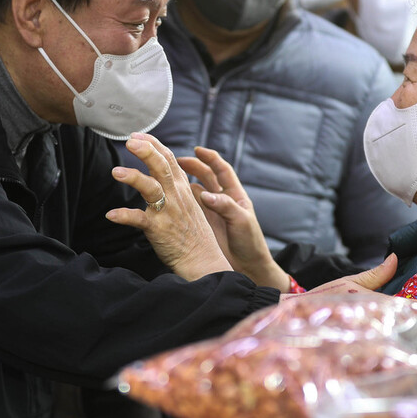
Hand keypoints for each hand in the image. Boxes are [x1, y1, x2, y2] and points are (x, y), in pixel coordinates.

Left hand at [106, 133, 231, 280]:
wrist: (203, 260)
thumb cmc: (193, 233)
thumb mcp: (189, 203)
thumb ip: (174, 186)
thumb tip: (160, 171)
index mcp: (182, 188)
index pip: (169, 159)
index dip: (153, 144)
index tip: (137, 135)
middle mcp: (176, 196)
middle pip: (161, 166)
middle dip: (146, 151)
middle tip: (130, 141)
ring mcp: (168, 212)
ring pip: (151, 188)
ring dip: (134, 177)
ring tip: (116, 171)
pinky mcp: (159, 229)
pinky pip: (139, 220)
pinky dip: (124, 216)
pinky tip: (111, 214)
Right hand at [178, 146, 290, 291]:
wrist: (246, 267)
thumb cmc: (250, 243)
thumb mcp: (241, 222)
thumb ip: (225, 206)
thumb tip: (206, 195)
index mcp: (235, 194)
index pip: (222, 170)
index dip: (210, 158)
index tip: (198, 150)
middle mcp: (221, 199)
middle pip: (205, 176)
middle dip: (191, 166)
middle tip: (175, 161)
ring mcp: (210, 211)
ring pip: (194, 190)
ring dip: (183, 181)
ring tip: (166, 175)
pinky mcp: (202, 223)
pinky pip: (188, 207)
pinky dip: (179, 200)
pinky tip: (167, 197)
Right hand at [281, 254, 416, 359]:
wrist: (291, 319)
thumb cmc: (321, 300)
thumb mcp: (348, 283)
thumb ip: (375, 275)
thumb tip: (394, 258)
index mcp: (373, 303)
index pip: (409, 308)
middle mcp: (374, 322)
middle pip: (413, 332)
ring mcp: (368, 340)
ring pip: (406, 348)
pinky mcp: (360, 354)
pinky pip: (389, 362)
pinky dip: (407, 367)